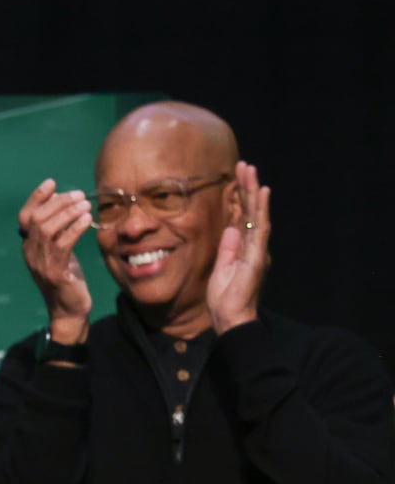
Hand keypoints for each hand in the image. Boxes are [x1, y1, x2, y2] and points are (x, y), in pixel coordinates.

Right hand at [17, 178, 93, 341]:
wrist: (69, 310)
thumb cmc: (68, 279)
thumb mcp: (60, 252)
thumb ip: (58, 232)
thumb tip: (64, 202)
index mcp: (29, 247)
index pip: (25, 217)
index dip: (36, 198)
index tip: (52, 182)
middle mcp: (30, 254)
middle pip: (37, 219)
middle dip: (58, 202)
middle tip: (79, 195)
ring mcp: (40, 264)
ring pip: (48, 229)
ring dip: (68, 213)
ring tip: (85, 205)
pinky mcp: (54, 273)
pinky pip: (62, 244)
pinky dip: (74, 228)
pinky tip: (87, 220)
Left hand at [208, 161, 270, 333]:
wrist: (230, 318)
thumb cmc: (225, 297)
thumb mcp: (221, 268)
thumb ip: (227, 249)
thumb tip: (230, 228)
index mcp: (243, 247)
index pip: (242, 217)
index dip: (240, 197)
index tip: (236, 177)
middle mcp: (252, 245)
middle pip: (250, 211)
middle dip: (247, 187)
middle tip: (244, 165)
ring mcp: (256, 249)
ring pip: (257, 214)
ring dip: (254, 191)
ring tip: (251, 170)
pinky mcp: (256, 256)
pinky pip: (259, 229)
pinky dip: (261, 210)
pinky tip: (262, 193)